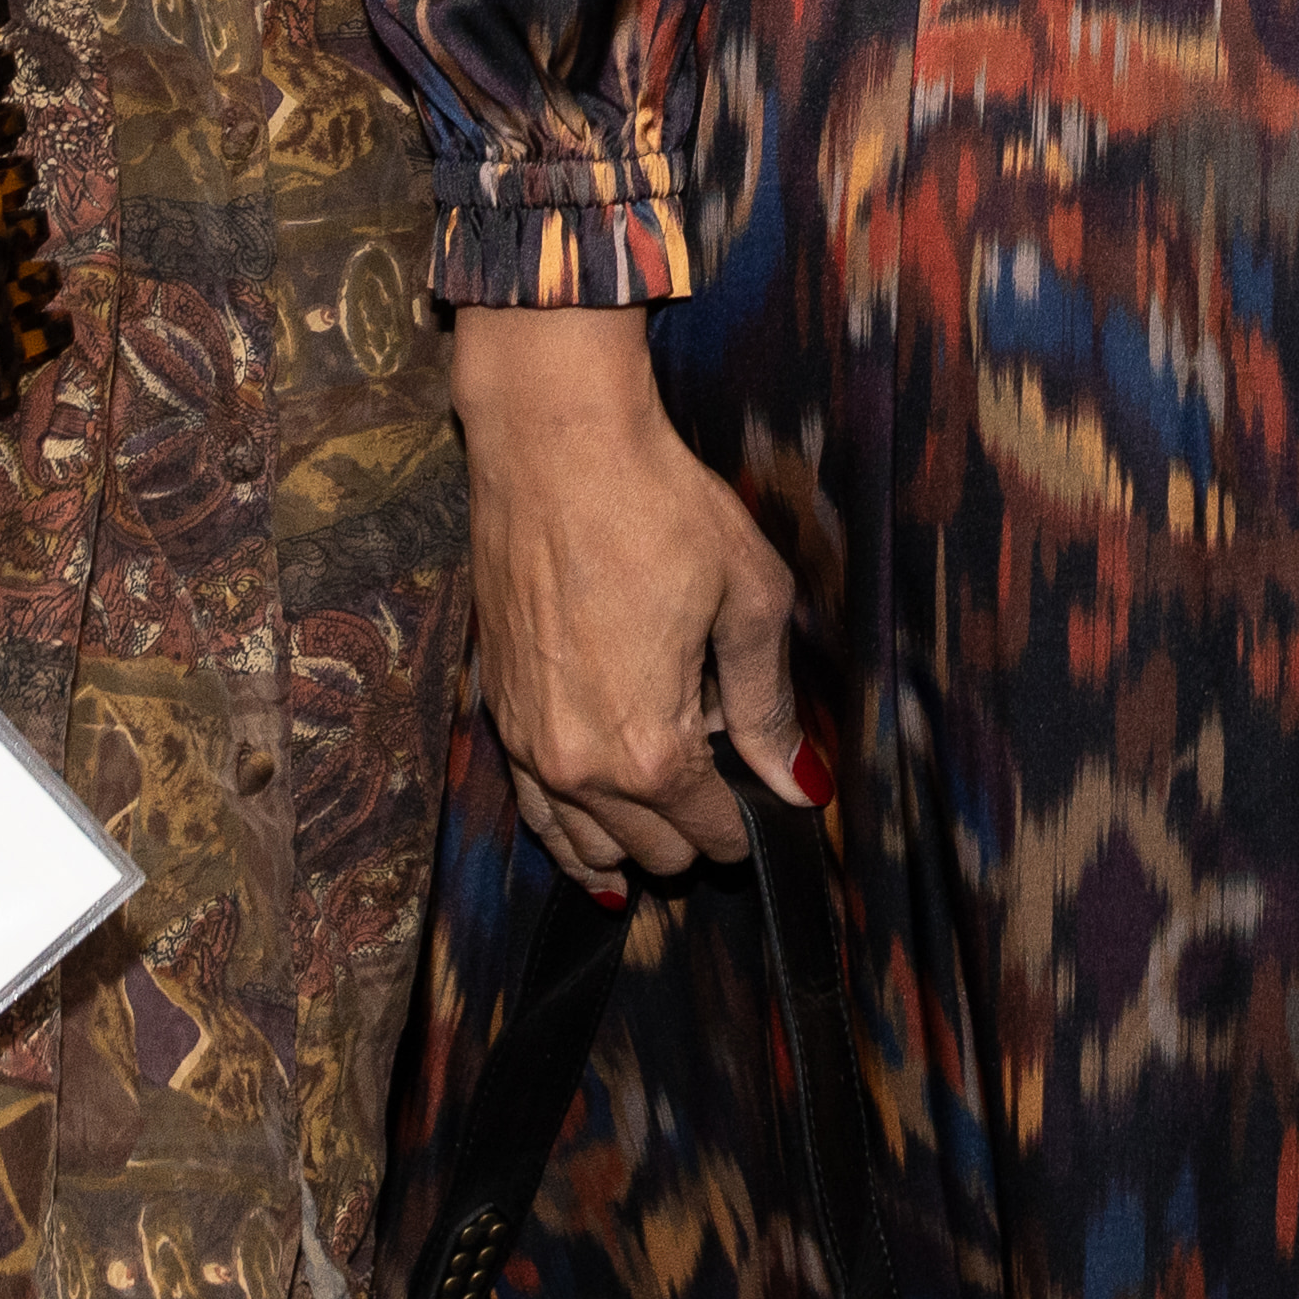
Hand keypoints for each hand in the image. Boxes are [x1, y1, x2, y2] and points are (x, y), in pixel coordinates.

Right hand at [456, 305, 815, 893]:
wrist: (556, 449)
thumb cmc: (660, 509)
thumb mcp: (748, 600)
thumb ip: (769, 706)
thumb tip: (802, 784)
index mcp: (650, 748)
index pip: (709, 829)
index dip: (748, 826)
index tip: (772, 809)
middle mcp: (578, 765)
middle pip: (649, 850)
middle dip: (693, 834)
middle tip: (725, 790)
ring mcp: (526, 742)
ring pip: (582, 844)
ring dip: (627, 846)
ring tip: (663, 835)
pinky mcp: (497, 711)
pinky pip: (532, 807)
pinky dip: (566, 831)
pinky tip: (589, 842)